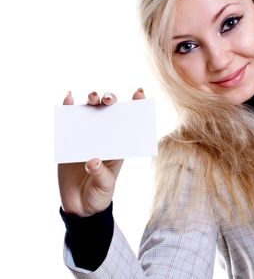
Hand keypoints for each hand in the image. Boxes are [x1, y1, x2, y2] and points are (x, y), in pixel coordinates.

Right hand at [57, 89, 144, 216]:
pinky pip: (68, 121)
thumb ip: (101, 174)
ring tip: (93, 97)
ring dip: (91, 100)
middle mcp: (104, 136)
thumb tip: (92, 161)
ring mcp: (86, 136)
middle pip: (108, 111)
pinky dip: (68, 108)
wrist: (80, 206)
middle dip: (110, 100)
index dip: (136, 105)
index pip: (130, 121)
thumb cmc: (100, 194)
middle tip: (109, 100)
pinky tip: (68, 99)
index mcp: (119, 144)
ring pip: (90, 111)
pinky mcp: (69, 141)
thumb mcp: (105, 186)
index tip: (140, 93)